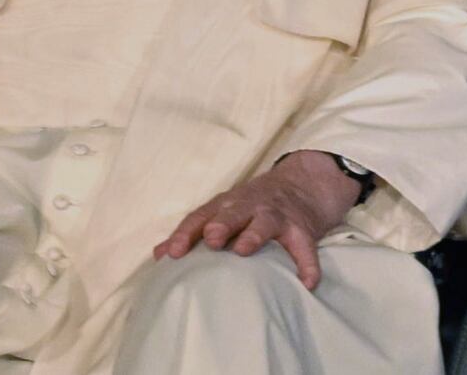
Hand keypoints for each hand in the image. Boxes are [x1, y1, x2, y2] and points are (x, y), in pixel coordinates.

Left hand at [150, 151, 361, 289]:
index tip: (173, 253)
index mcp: (227, 204)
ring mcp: (277, 215)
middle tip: (211, 238)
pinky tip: (306, 282)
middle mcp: (251, 205)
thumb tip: (159, 255)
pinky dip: (307, 264)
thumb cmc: (251, 205)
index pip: (202, 216)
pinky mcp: (302, 228)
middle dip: (221, 223)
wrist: (302, 184)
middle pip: (233, 212)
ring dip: (254, 234)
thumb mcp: (222, 211)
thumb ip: (192, 232)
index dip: (187, 233)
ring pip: (265, 222)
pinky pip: (305, 247)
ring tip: (244, 250)